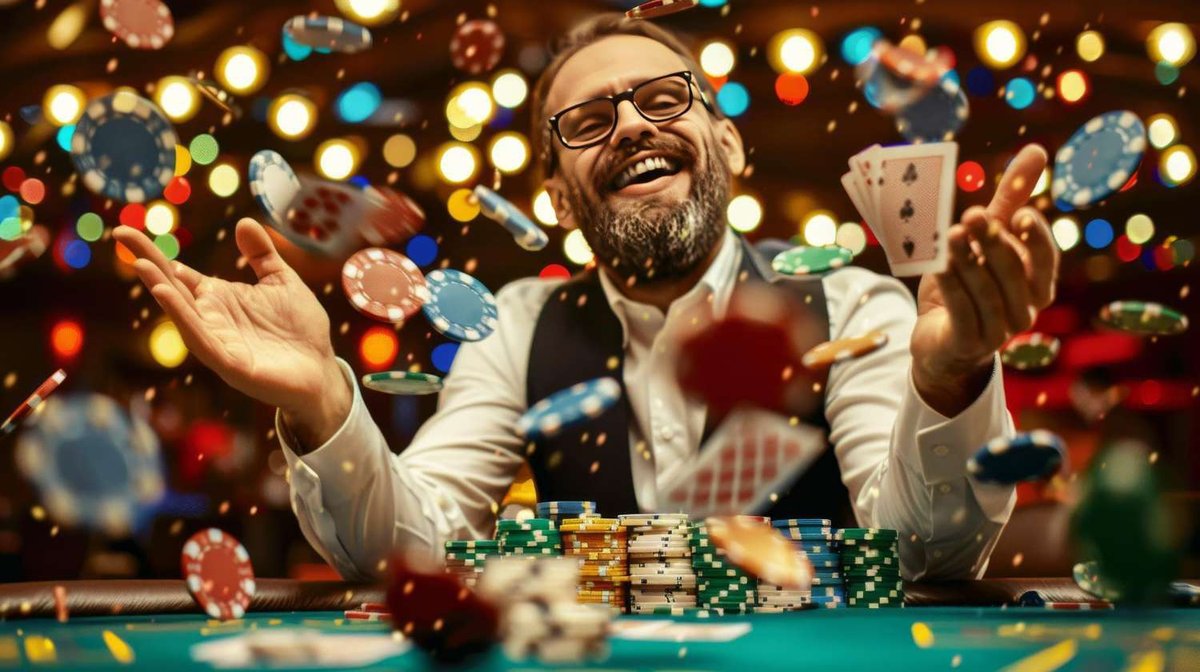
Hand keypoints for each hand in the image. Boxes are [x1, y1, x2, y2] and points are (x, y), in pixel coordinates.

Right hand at [114, 218, 350, 443]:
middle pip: (172, 287)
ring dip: (162, 290)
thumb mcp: (282, 282)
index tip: (125, 231)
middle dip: (147, 262)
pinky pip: (202, 341)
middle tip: (121, 233)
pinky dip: (185, 320)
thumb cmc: (301, 329)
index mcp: (219, 298)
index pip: (178, 272)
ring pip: (182, 314)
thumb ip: (262, 255)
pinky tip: (168, 298)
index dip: (153, 253)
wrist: (322, 371)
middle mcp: (211, 319)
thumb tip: (243, 221)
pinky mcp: (231, 365)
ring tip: (140, 264)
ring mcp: (218, 342)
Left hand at [910, 144, 1060, 415]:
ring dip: (967, 261)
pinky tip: (938, 266)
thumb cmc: (969, 283)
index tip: (1018, 214)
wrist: (940, 341)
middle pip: (1013, 273)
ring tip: (950, 235)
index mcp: (1037, 285)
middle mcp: (1025, 310)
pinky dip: (951, 287)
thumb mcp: (985, 240)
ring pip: (986, 292)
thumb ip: (1010, 200)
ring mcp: (999, 332)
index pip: (1046, 260)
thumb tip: (1037, 150)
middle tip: (973, 214)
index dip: (1035, 238)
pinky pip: (962, 311)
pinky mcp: (968, 343)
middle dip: (993, 242)